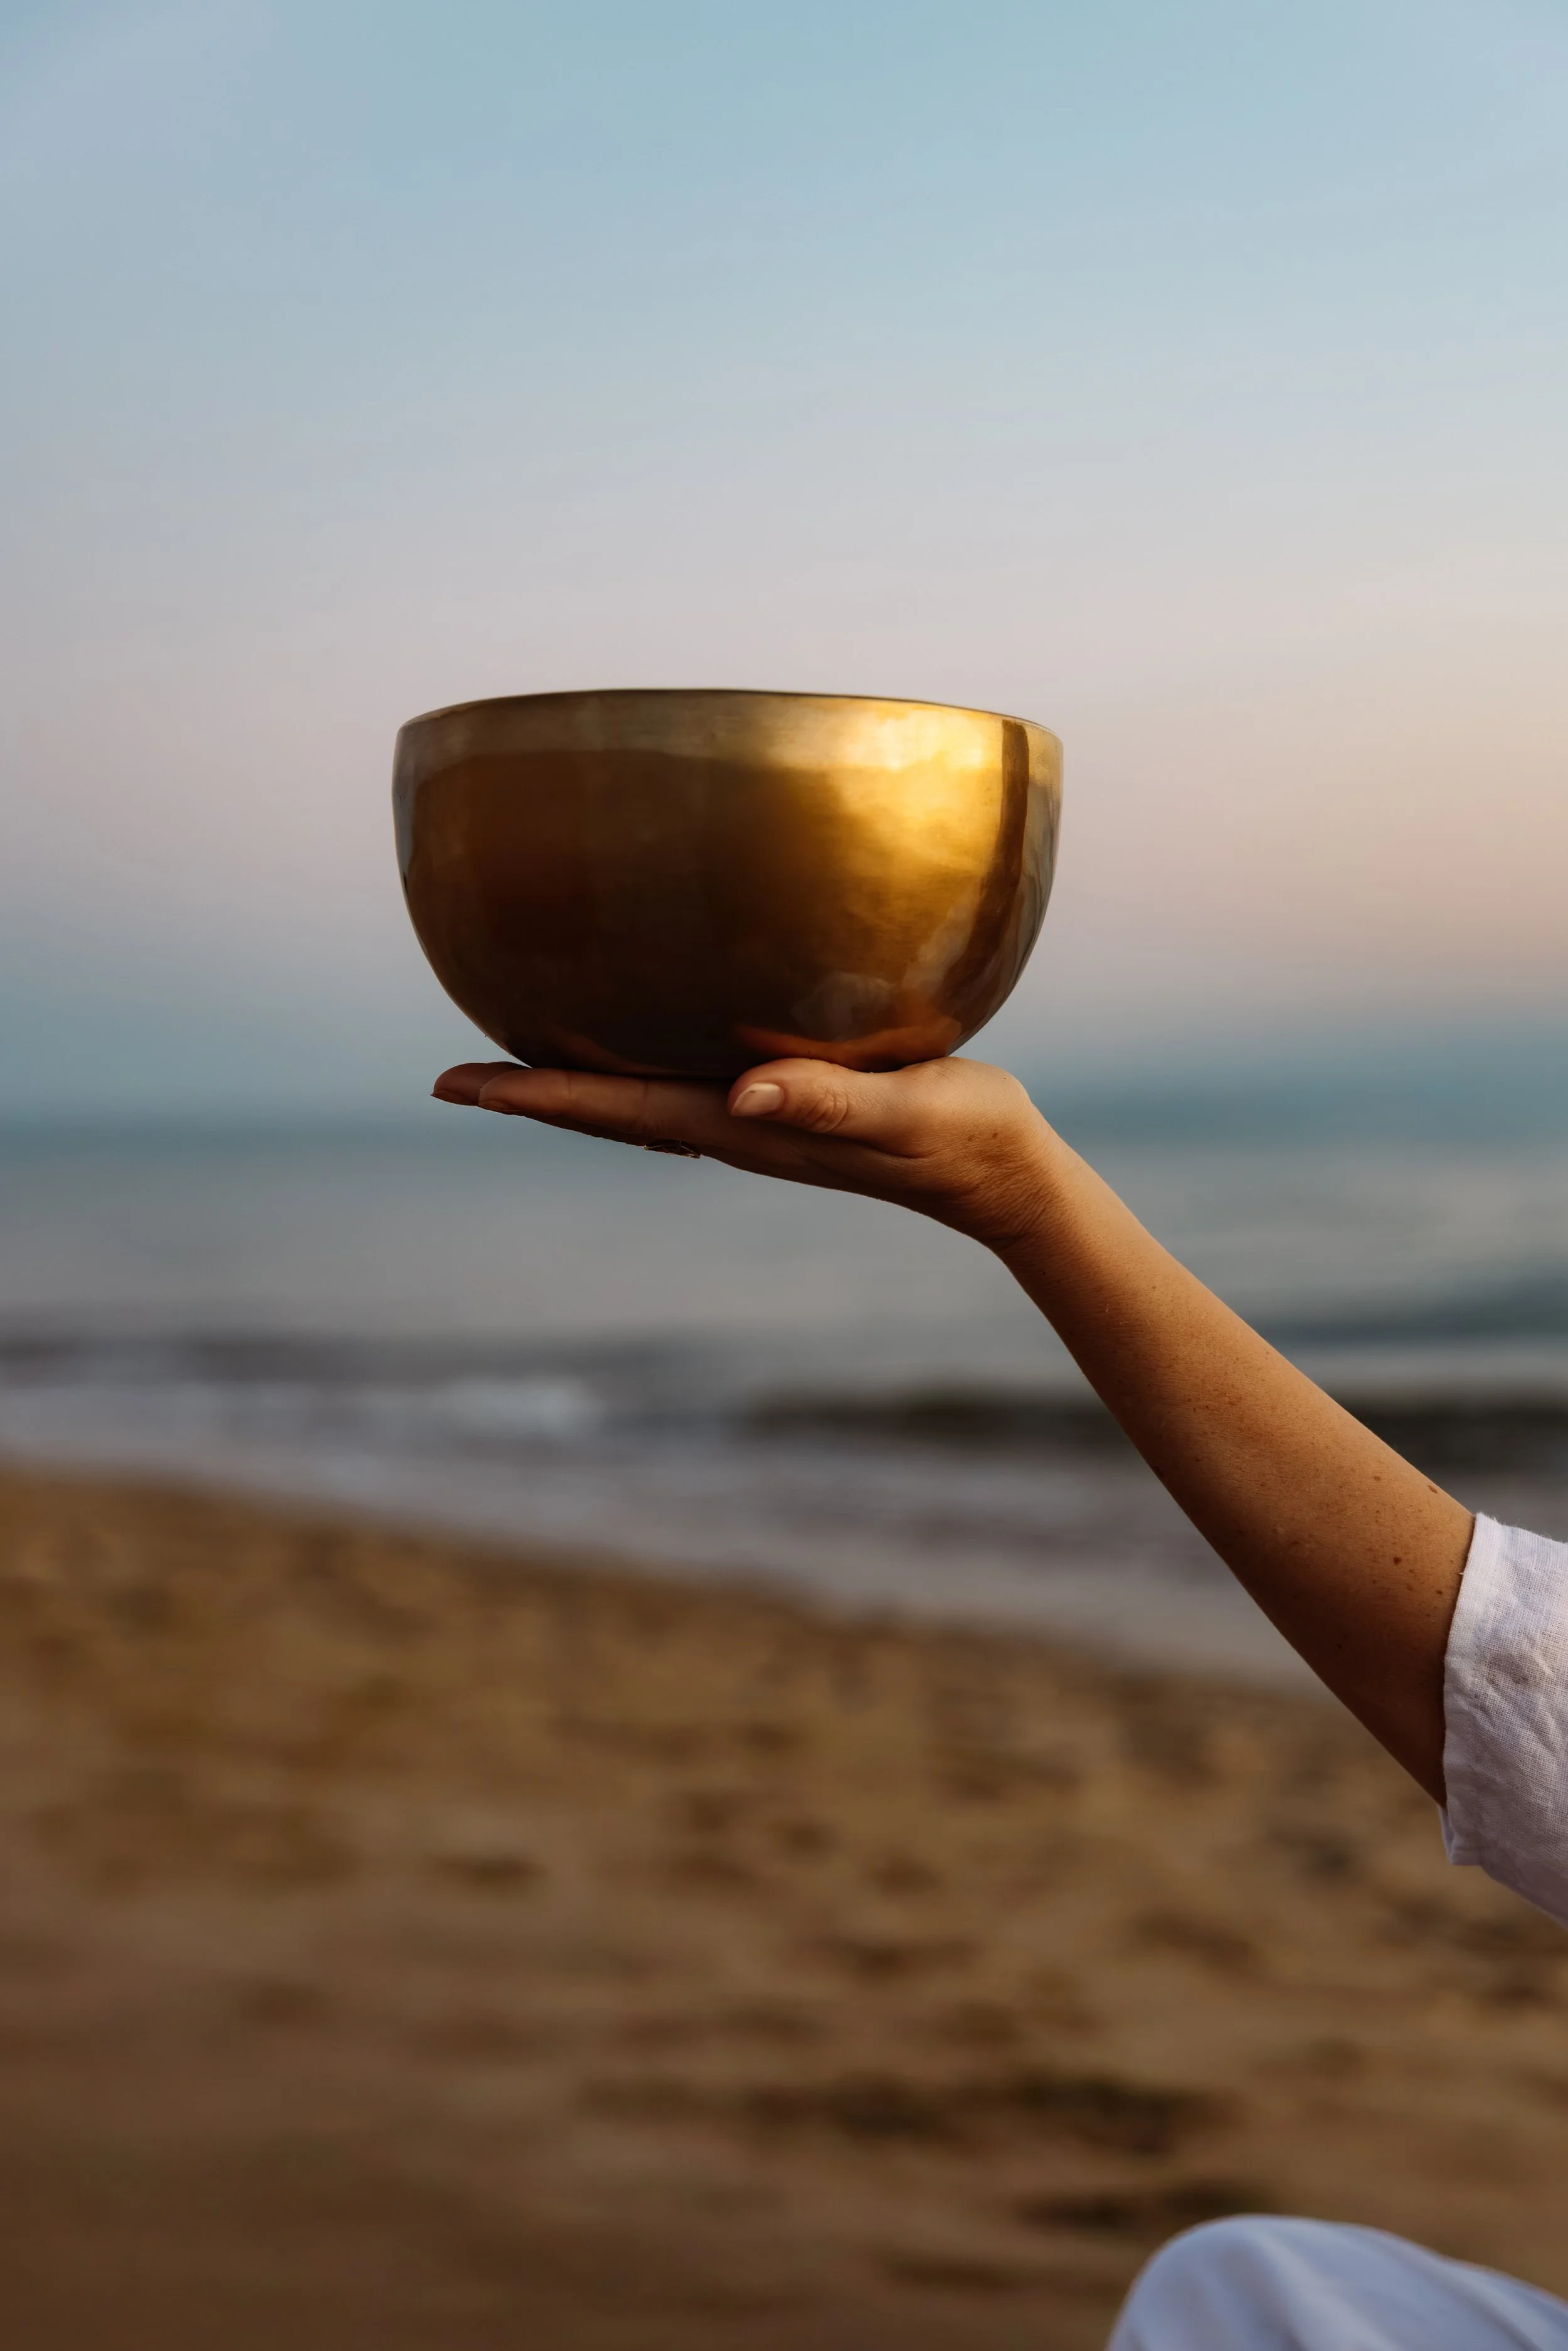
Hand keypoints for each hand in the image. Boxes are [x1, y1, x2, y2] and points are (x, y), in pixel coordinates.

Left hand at [431, 1055, 1061, 1251]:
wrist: (1007, 1174)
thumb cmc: (965, 1139)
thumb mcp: (903, 1115)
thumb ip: (828, 1105)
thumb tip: (740, 1098)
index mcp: (747, 1128)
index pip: (619, 1108)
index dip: (537, 1096)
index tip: (458, 1086)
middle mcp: (737, 1128)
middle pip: (608, 1111)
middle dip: (530, 1094)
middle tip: (448, 1079)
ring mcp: (759, 1122)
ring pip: (639, 1101)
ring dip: (572, 1087)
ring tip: (511, 1068)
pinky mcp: (788, 1104)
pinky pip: (684, 1084)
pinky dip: (633, 1070)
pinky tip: (628, 1045)